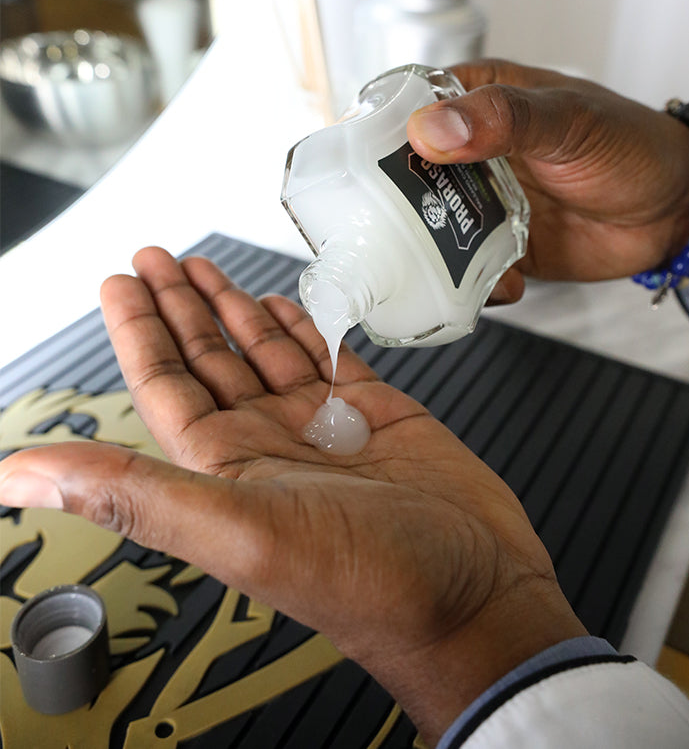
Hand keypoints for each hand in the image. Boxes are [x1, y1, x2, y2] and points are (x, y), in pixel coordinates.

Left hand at [0, 247, 584, 744]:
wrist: (475, 600)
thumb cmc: (371, 583)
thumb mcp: (240, 532)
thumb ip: (134, 493)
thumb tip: (19, 478)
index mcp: (227, 469)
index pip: (165, 385)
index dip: (139, 331)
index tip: (122, 281)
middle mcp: (269, 445)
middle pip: (209, 360)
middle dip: (180, 305)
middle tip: (157, 257)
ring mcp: (324, 428)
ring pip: (265, 353)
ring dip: (235, 308)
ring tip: (208, 267)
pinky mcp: (379, 417)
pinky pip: (328, 359)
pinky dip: (303, 328)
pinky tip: (283, 305)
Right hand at [407, 59, 688, 300]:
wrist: (670, 212)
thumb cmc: (630, 147)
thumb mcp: (567, 120)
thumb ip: (504, 118)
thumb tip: (432, 129)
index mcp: (479, 105)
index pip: (409, 112)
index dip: (380, 138)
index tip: (362, 170)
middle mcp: (470, 157)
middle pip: (406, 181)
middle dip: (397, 210)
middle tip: (398, 230)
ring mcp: (480, 205)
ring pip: (429, 230)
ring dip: (432, 254)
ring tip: (448, 267)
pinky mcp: (494, 247)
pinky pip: (464, 269)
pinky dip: (473, 284)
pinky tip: (502, 282)